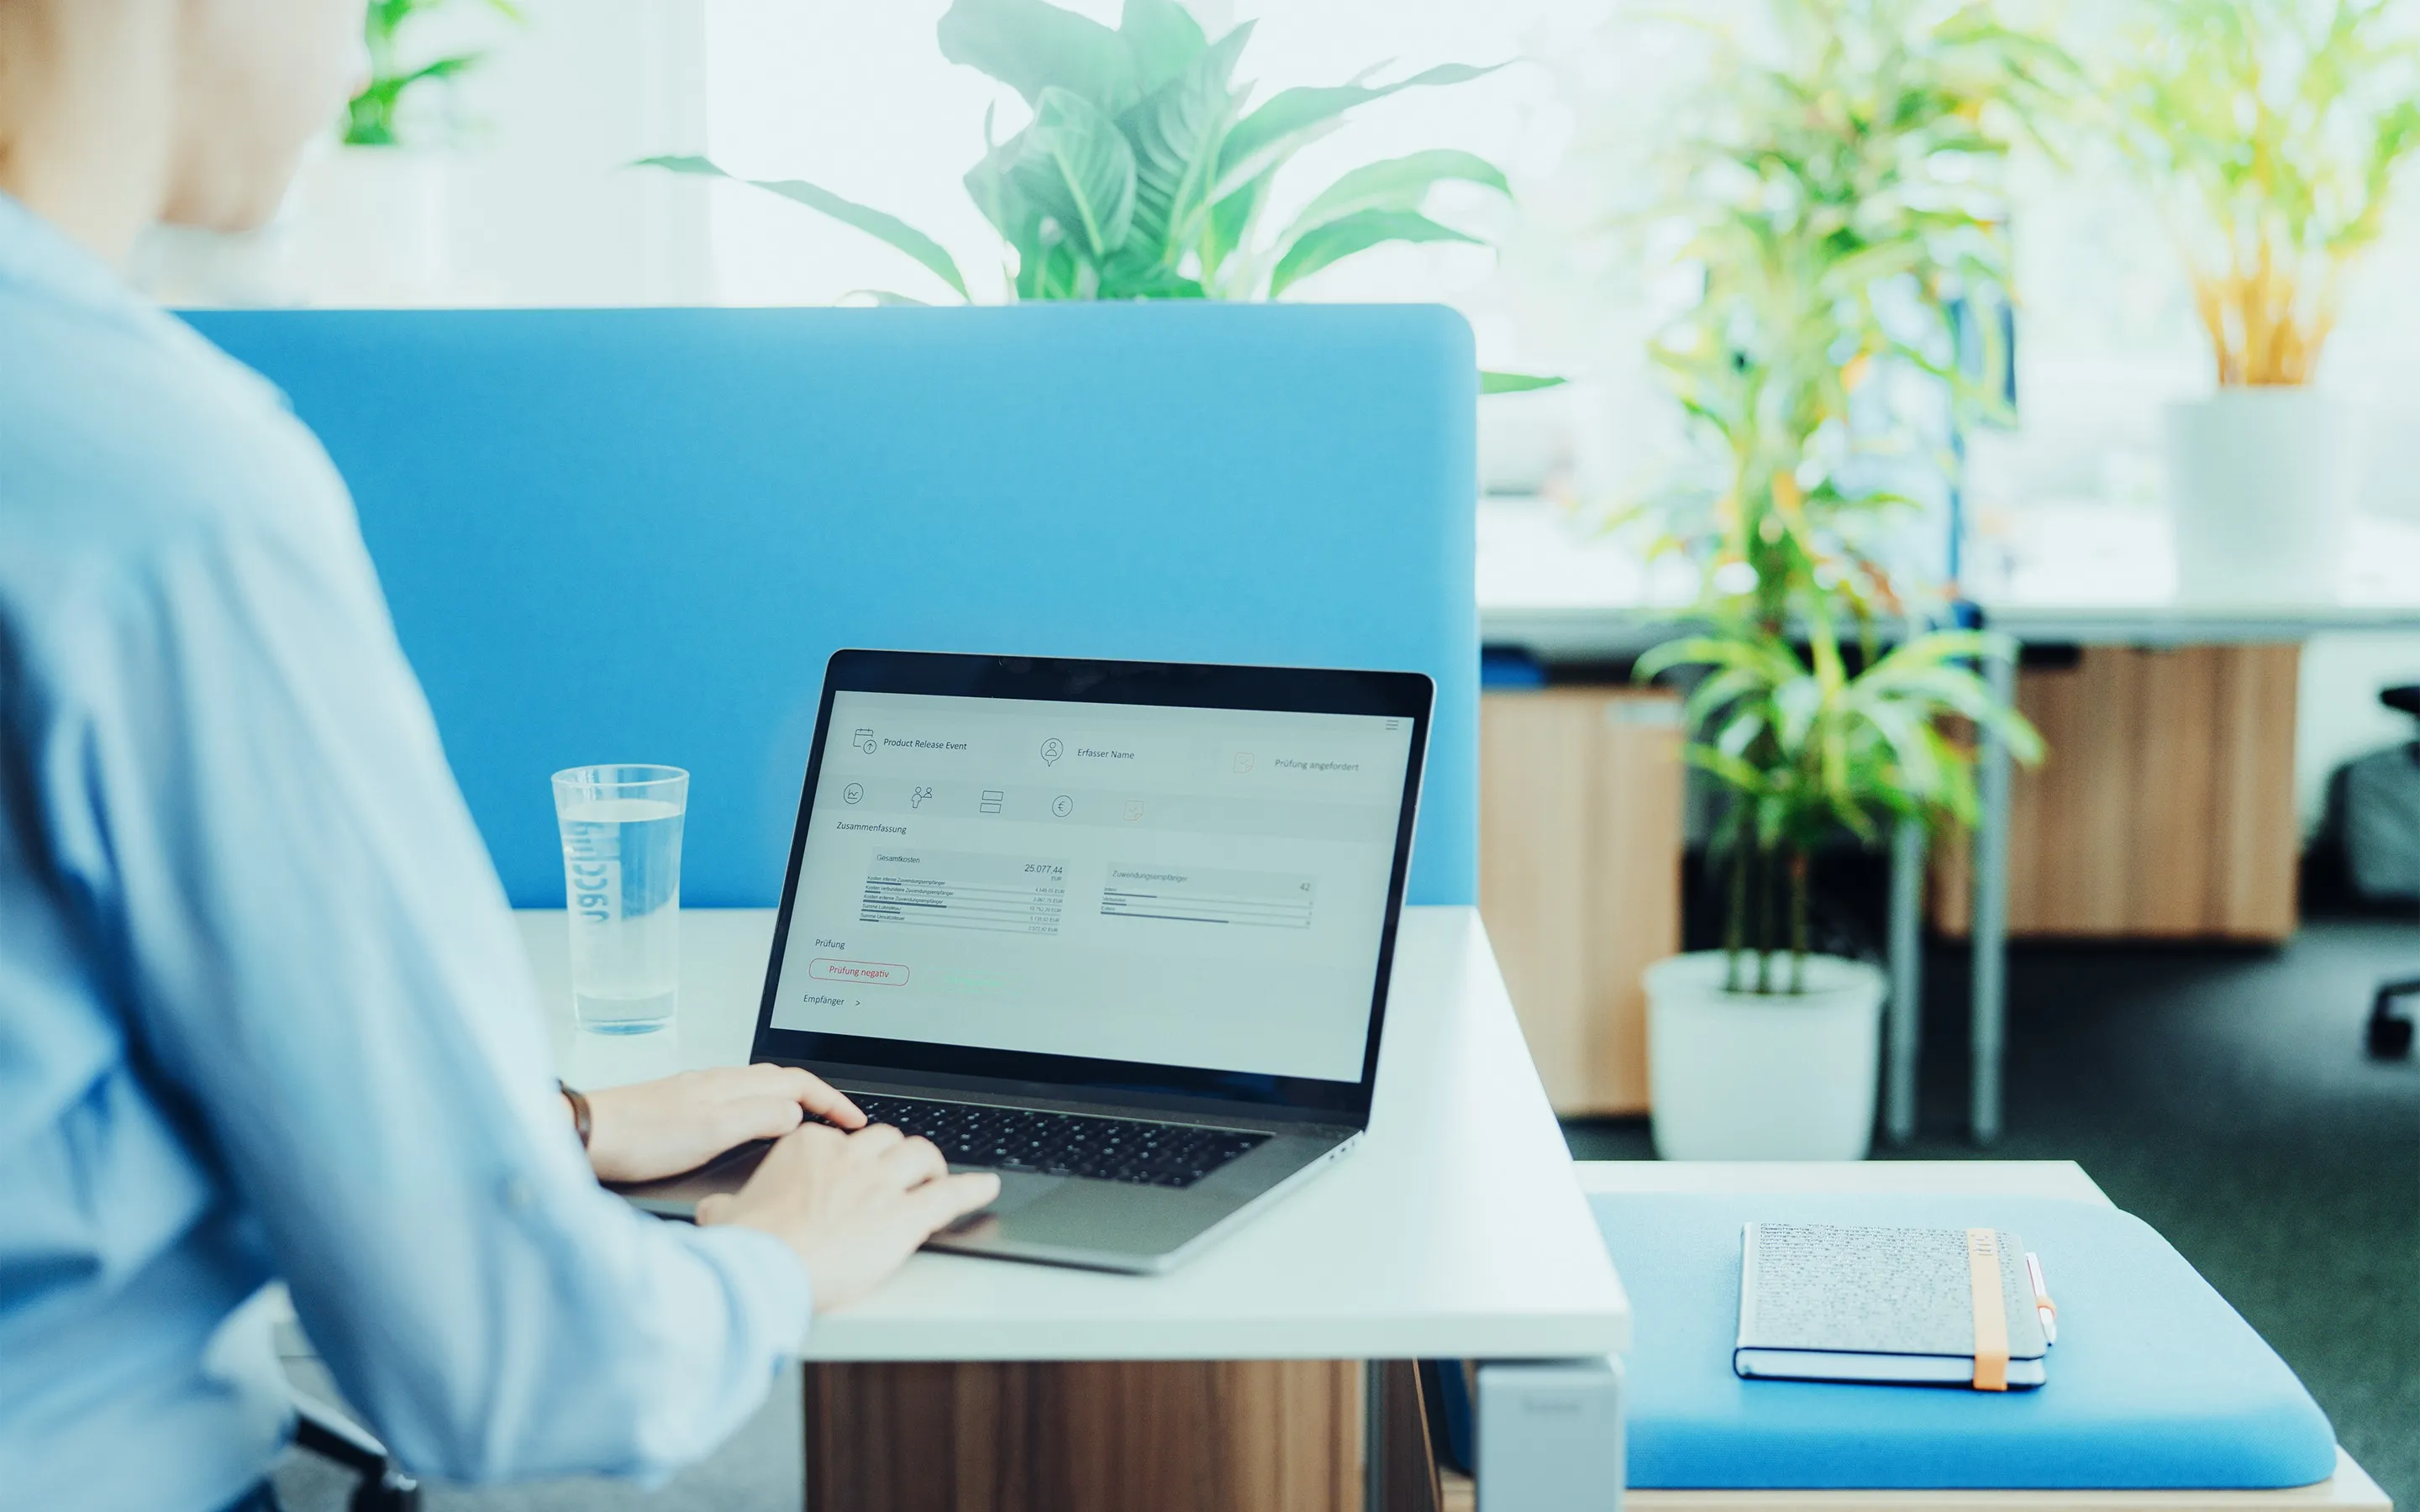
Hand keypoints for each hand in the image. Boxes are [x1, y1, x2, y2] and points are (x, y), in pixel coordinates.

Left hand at [577, 1064, 866, 1184]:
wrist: (588, 1134)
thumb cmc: (641, 1137)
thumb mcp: (711, 1131)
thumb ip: (759, 1119)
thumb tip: (798, 1115)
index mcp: (732, 1084)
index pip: (798, 1083)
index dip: (832, 1101)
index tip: (855, 1123)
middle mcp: (719, 1082)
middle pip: (783, 1081)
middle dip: (819, 1098)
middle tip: (841, 1124)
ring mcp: (700, 1093)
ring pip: (761, 1090)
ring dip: (792, 1104)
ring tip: (809, 1128)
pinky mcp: (683, 1108)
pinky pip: (739, 1102)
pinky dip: (763, 1112)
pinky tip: (755, 1130)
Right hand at [695, 1123, 999, 1311]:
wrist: (766, 1270)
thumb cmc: (749, 1247)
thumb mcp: (724, 1217)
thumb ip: (726, 1206)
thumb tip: (716, 1210)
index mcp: (808, 1148)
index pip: (843, 1139)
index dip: (854, 1159)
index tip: (853, 1175)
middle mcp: (849, 1156)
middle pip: (887, 1140)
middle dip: (895, 1157)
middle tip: (899, 1175)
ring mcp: (881, 1182)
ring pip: (921, 1155)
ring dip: (932, 1167)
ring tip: (938, 1177)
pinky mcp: (906, 1215)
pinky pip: (951, 1194)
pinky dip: (973, 1189)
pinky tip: (986, 1187)